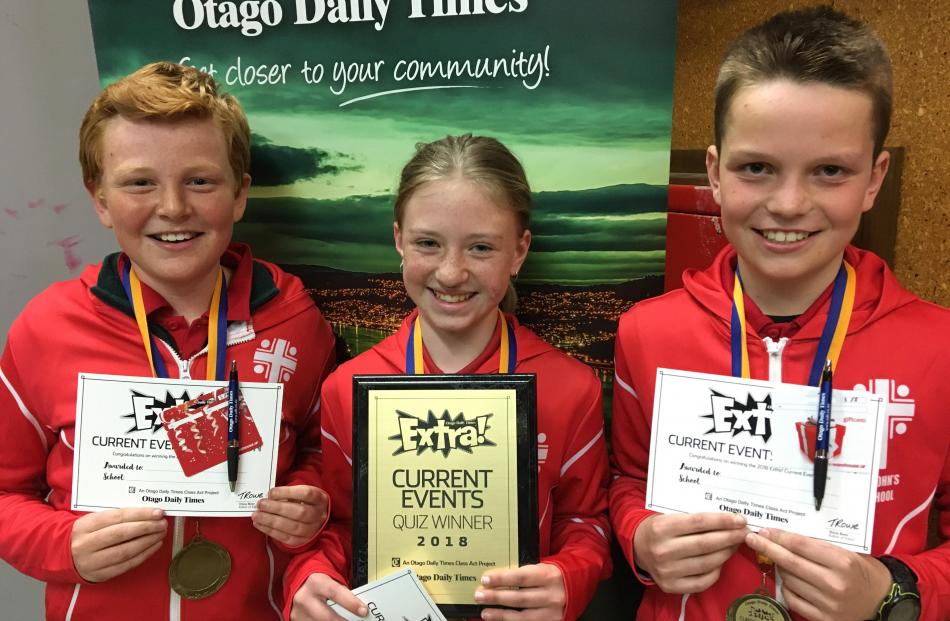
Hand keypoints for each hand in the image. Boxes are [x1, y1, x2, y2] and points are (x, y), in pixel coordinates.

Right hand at [70, 507, 166, 581]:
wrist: (62, 555)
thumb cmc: (85, 533)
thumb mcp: (93, 519)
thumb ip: (116, 516)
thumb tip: (147, 512)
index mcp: (86, 526)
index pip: (117, 517)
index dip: (140, 514)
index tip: (157, 512)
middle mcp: (87, 544)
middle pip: (122, 534)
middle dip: (146, 527)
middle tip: (163, 523)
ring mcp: (92, 561)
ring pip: (125, 551)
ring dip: (148, 541)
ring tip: (161, 533)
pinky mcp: (100, 575)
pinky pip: (126, 565)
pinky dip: (143, 555)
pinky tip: (154, 546)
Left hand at [252, 485, 328, 546]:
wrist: (314, 520)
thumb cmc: (305, 502)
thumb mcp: (302, 494)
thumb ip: (289, 493)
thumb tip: (269, 497)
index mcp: (320, 499)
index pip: (306, 494)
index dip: (287, 493)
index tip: (271, 492)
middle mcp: (319, 515)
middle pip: (299, 512)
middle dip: (277, 508)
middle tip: (261, 504)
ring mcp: (311, 530)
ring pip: (292, 527)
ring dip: (271, 521)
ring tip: (256, 515)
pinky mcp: (301, 541)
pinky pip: (285, 537)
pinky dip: (270, 531)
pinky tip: (259, 524)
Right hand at [290, 573, 365, 620]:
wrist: (298, 584)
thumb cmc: (320, 582)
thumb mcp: (330, 580)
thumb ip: (342, 592)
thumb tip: (359, 608)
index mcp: (316, 582)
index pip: (336, 593)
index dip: (351, 603)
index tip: (363, 611)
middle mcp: (305, 598)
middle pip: (327, 617)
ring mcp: (298, 612)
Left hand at [474, 563, 564, 619]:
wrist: (574, 588)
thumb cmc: (550, 576)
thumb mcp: (540, 569)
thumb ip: (522, 574)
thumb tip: (494, 579)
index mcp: (548, 576)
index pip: (521, 577)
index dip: (502, 579)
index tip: (485, 580)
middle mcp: (551, 595)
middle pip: (519, 598)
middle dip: (496, 597)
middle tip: (479, 595)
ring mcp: (552, 612)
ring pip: (522, 616)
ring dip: (501, 614)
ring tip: (485, 612)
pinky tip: (499, 620)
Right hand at [633, 512, 747, 593]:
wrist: (636, 547)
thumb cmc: (658, 528)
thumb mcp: (668, 515)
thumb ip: (693, 518)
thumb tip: (727, 520)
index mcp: (661, 528)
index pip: (699, 522)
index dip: (722, 521)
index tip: (740, 519)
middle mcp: (663, 550)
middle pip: (706, 543)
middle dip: (730, 536)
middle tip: (745, 532)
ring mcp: (667, 571)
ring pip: (707, 562)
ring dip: (727, 552)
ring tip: (736, 544)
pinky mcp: (671, 586)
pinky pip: (703, 580)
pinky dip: (716, 570)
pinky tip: (721, 560)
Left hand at [745, 529, 890, 620]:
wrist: (882, 600)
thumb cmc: (861, 570)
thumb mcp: (845, 551)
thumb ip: (817, 546)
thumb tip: (783, 537)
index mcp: (842, 562)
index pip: (801, 545)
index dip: (779, 537)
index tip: (764, 531)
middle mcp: (835, 584)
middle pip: (790, 563)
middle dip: (768, 548)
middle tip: (752, 539)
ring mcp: (829, 604)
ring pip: (789, 580)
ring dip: (779, 568)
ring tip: (780, 560)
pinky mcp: (824, 619)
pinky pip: (792, 599)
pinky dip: (787, 587)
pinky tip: (789, 580)